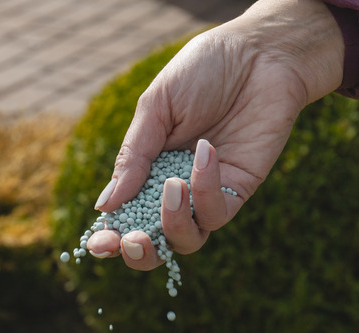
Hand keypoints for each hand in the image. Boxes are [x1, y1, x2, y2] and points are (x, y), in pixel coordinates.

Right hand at [88, 0, 343, 270]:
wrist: (258, 53)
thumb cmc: (203, 71)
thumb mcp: (156, 108)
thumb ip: (133, 157)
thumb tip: (104, 206)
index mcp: (147, 170)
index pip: (125, 216)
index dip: (110, 237)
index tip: (99, 243)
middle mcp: (176, 189)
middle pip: (156, 242)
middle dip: (140, 252)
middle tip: (132, 240)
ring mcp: (208, 193)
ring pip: (188, 239)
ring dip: (173, 224)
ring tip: (172, 186)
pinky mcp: (240, 189)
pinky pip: (217, 212)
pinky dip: (206, 189)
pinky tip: (205, 151)